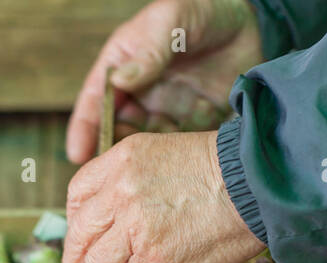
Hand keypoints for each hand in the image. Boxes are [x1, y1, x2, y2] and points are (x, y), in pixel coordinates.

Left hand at [64, 129, 265, 262]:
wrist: (255, 185)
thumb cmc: (224, 171)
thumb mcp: (167, 155)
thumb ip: (137, 181)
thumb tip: (124, 219)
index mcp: (121, 162)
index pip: (78, 196)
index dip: (74, 226)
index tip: (80, 243)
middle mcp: (120, 193)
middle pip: (81, 237)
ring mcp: (136, 228)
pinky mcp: (156, 260)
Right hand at [66, 0, 262, 163]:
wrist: (249, 23)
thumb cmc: (202, 10)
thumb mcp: (172, 20)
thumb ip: (149, 50)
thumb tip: (121, 81)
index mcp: (124, 65)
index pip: (96, 99)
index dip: (85, 128)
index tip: (77, 154)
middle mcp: (142, 92)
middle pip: (120, 130)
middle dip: (114, 154)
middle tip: (116, 177)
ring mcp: (168, 110)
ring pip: (149, 146)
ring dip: (147, 163)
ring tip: (148, 181)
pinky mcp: (195, 124)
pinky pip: (182, 149)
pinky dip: (179, 162)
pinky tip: (182, 172)